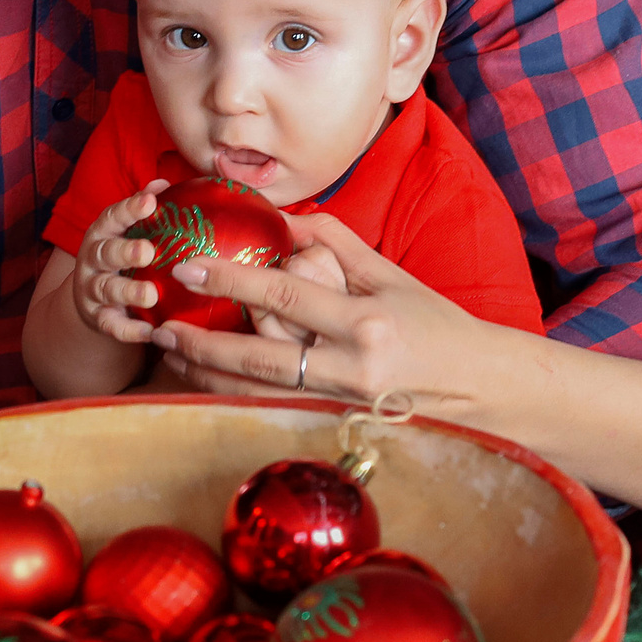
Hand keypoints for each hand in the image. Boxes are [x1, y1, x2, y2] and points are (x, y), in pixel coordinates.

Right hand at [68, 180, 168, 345]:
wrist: (92, 300)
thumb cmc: (122, 257)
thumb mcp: (128, 231)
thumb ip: (142, 209)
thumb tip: (163, 183)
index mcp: (103, 233)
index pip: (112, 217)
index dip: (129, 209)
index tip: (149, 202)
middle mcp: (93, 259)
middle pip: (105, 253)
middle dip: (125, 252)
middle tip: (147, 252)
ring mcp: (92, 289)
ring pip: (107, 289)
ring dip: (128, 291)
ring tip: (151, 295)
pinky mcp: (98, 318)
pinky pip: (112, 325)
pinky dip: (129, 330)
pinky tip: (151, 332)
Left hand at [151, 212, 511, 418]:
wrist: (481, 387)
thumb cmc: (438, 325)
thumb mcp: (392, 276)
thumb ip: (338, 245)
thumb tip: (286, 220)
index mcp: (365, 322)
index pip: (285, 296)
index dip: (232, 279)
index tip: (188, 265)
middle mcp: (351, 367)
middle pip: (259, 359)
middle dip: (202, 343)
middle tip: (159, 326)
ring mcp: (343, 402)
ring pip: (258, 393)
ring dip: (208, 375)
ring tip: (171, 354)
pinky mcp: (338, 422)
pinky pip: (275, 407)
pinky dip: (235, 394)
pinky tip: (205, 381)